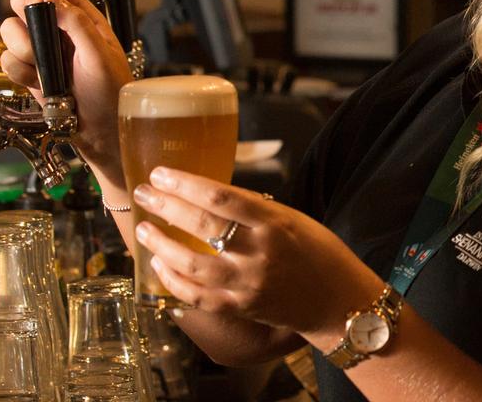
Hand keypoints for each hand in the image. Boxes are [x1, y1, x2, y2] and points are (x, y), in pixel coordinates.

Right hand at [0, 0, 131, 179]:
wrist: (100, 132)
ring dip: (22, 48)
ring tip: (44, 69)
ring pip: (9, 30)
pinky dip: (18, 72)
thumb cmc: (111, 94)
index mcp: (82, 17)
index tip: (37, 3)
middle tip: (34, 31)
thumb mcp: (100, 56)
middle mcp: (58, 28)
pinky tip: (39, 85)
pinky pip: (7, 60)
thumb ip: (77, 24)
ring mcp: (41, 49)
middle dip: (21, 11)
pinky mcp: (29, 70)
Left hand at [134, 166, 383, 342]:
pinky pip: (197, 296)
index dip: (184, 183)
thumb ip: (252, 209)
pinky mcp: (241, 308)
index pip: (220, 196)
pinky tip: (159, 265)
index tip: (160, 173)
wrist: (338, 301)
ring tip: (144, 230)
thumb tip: (206, 194)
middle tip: (143, 193)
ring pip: (191, 264)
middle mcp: (259, 252)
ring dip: (161, 245)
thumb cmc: (317, 251)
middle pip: (201, 225)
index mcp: (273, 222)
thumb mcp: (290, 218)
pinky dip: (173, 280)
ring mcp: (248, 284)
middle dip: (165, 206)